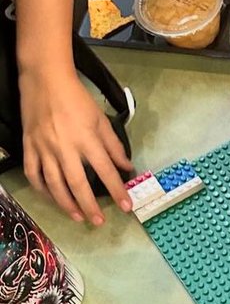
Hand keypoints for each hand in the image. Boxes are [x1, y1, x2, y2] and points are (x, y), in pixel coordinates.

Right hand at [20, 69, 133, 224]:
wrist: (45, 81)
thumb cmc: (76, 99)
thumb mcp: (100, 120)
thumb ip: (114, 146)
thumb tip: (127, 167)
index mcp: (86, 140)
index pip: (106, 171)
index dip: (117, 191)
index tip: (126, 206)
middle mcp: (65, 148)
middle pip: (78, 184)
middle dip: (90, 206)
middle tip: (98, 222)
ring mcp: (44, 149)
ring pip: (54, 184)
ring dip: (66, 204)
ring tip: (77, 216)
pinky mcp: (29, 147)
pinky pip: (34, 174)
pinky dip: (42, 190)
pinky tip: (52, 199)